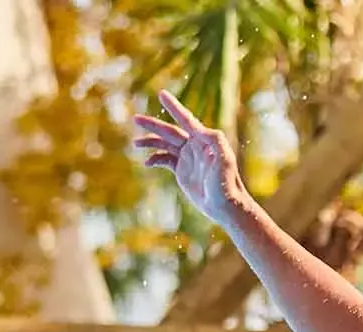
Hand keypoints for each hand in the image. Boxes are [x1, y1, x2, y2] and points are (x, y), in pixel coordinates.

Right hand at [133, 91, 247, 225]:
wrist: (224, 206)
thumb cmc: (227, 183)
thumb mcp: (224, 160)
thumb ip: (216, 141)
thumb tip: (203, 129)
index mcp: (203, 140)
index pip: (186, 119)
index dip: (173, 106)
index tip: (161, 93)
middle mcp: (194, 146)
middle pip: (169, 131)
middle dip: (152, 125)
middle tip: (135, 119)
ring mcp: (187, 158)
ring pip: (164, 145)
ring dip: (150, 142)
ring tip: (135, 143)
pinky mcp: (182, 170)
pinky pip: (165, 160)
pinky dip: (155, 159)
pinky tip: (148, 163)